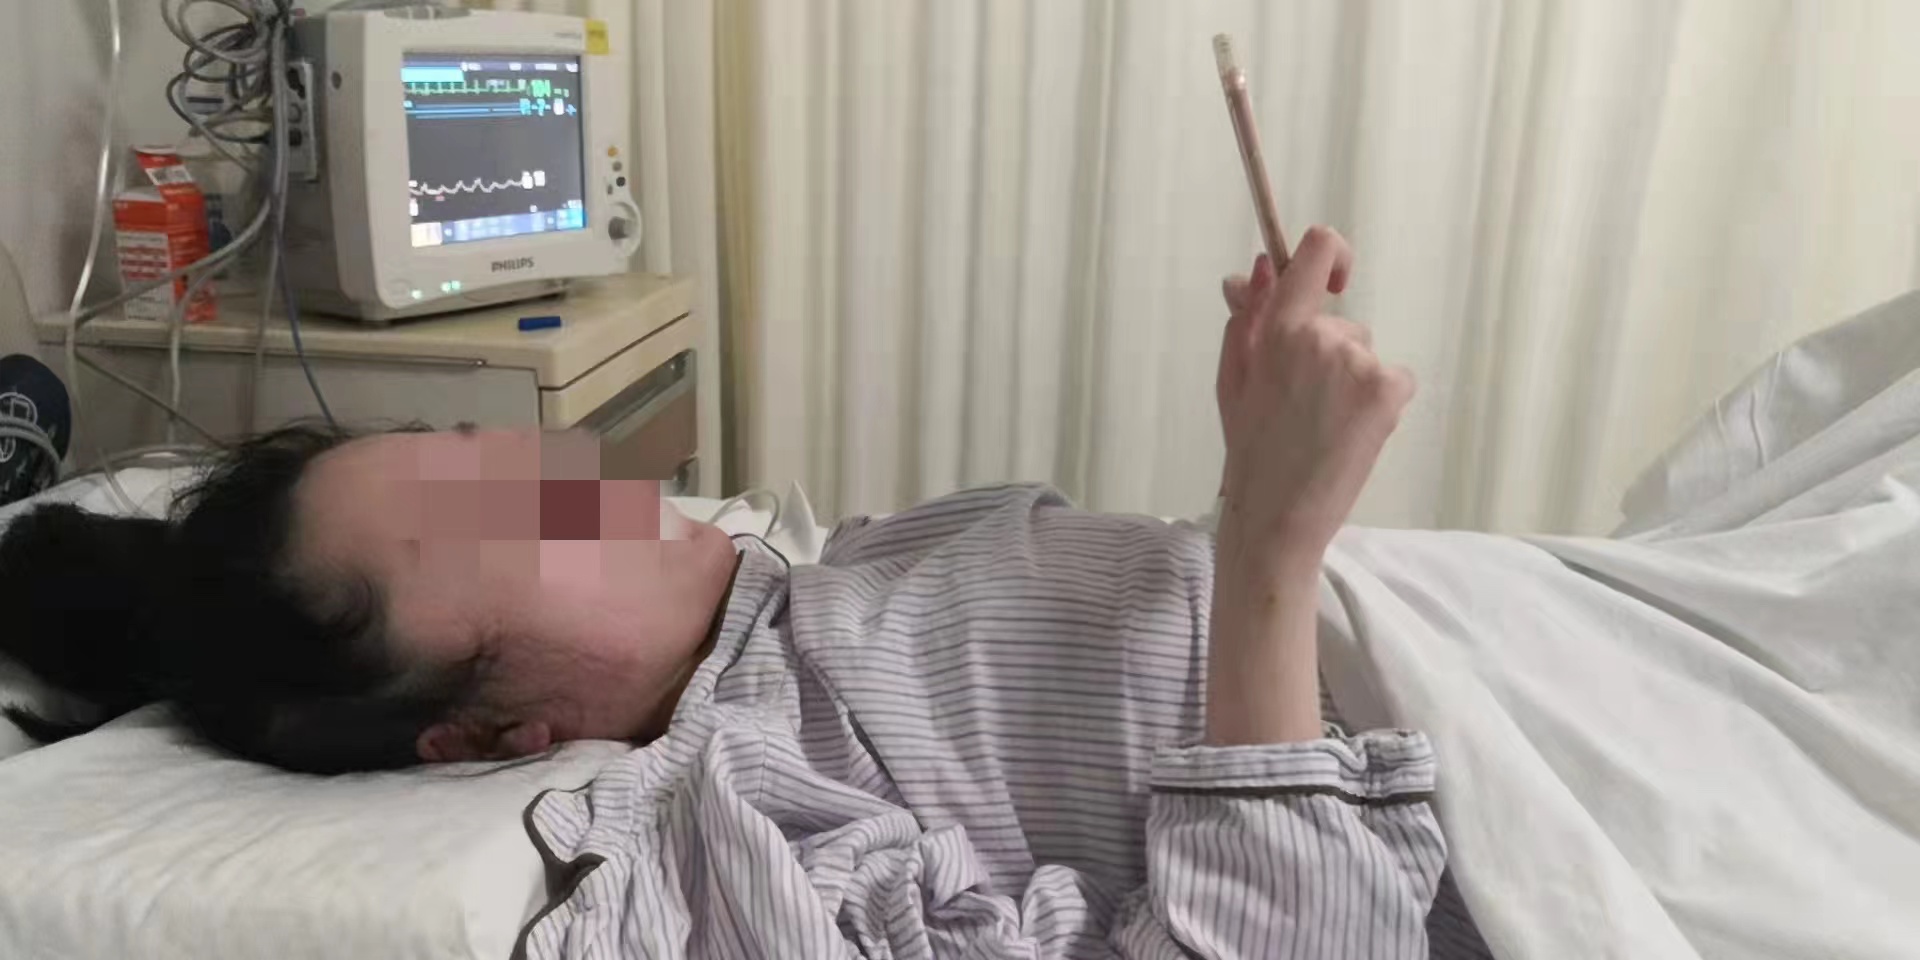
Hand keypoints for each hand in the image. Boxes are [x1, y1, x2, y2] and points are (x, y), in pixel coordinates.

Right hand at [1214, 227, 1413, 569]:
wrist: (1278, 515)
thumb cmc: (1250, 448)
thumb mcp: (1233, 378)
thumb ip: (1245, 317)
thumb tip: (1257, 268)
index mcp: (1277, 327)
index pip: (1317, 250)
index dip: (1331, 254)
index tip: (1333, 279)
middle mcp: (1323, 336)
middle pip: (1342, 321)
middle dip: (1327, 352)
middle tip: (1302, 403)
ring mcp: (1361, 363)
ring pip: (1365, 354)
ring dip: (1351, 380)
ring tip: (1324, 425)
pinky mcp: (1390, 391)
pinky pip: (1394, 378)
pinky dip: (1379, 401)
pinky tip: (1352, 432)